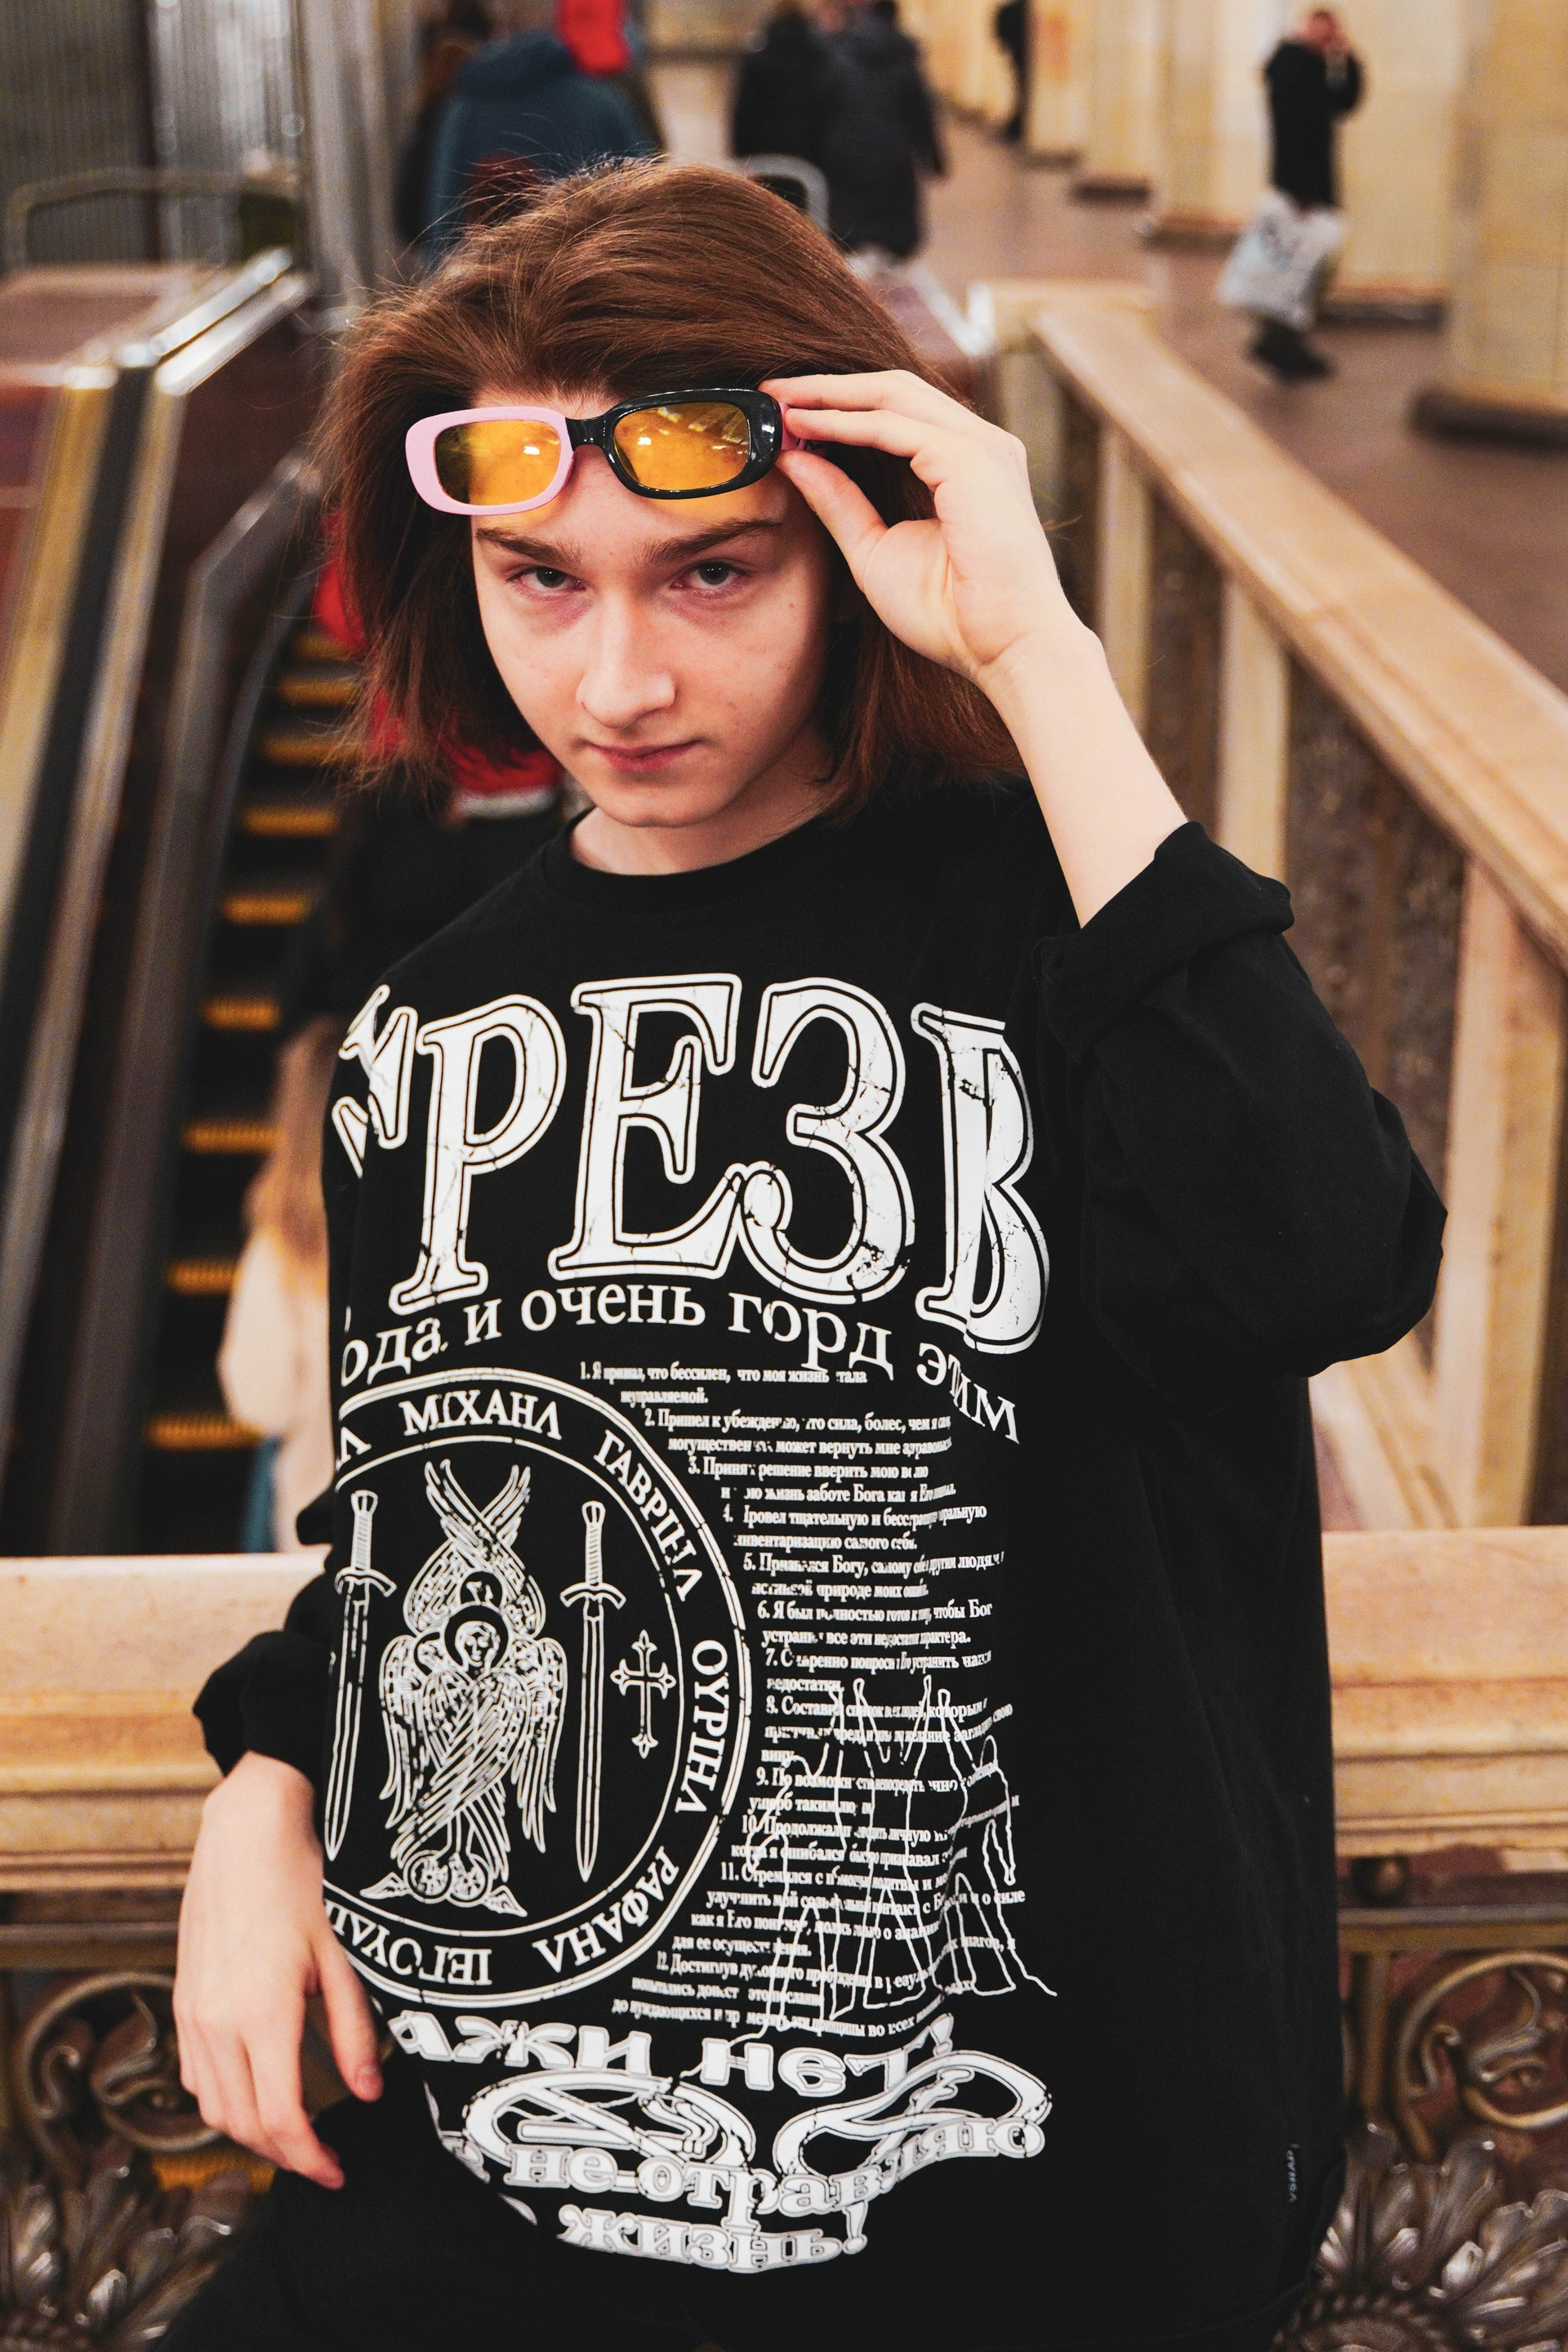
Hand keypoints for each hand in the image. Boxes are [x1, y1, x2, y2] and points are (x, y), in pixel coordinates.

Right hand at [175, 1753, 380, 2187]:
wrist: (246, 1832)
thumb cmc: (302, 1883)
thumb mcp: (341, 1956)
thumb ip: (353, 2030)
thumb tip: (366, 2095)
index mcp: (259, 2015)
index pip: (279, 2119)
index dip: (309, 2158)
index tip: (337, 2171)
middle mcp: (215, 2022)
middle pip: (241, 2124)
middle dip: (282, 2155)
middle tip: (321, 2160)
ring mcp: (191, 2011)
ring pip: (211, 2105)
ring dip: (250, 2131)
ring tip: (294, 2133)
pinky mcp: (183, 1998)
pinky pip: (195, 2074)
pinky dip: (224, 2099)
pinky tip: (257, 2090)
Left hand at [769, 367, 1184, 923]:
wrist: (1005, 649)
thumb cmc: (950, 616)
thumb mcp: (874, 550)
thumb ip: (838, 502)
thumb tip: (792, 458)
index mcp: (964, 464)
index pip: (894, 412)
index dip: (836, 405)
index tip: (783, 412)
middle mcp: (979, 445)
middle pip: (892, 388)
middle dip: (826, 386)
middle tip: (769, 390)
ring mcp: (981, 446)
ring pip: (893, 393)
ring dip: (830, 393)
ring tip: (778, 399)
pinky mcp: (973, 459)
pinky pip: (895, 426)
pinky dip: (845, 421)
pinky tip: (805, 427)